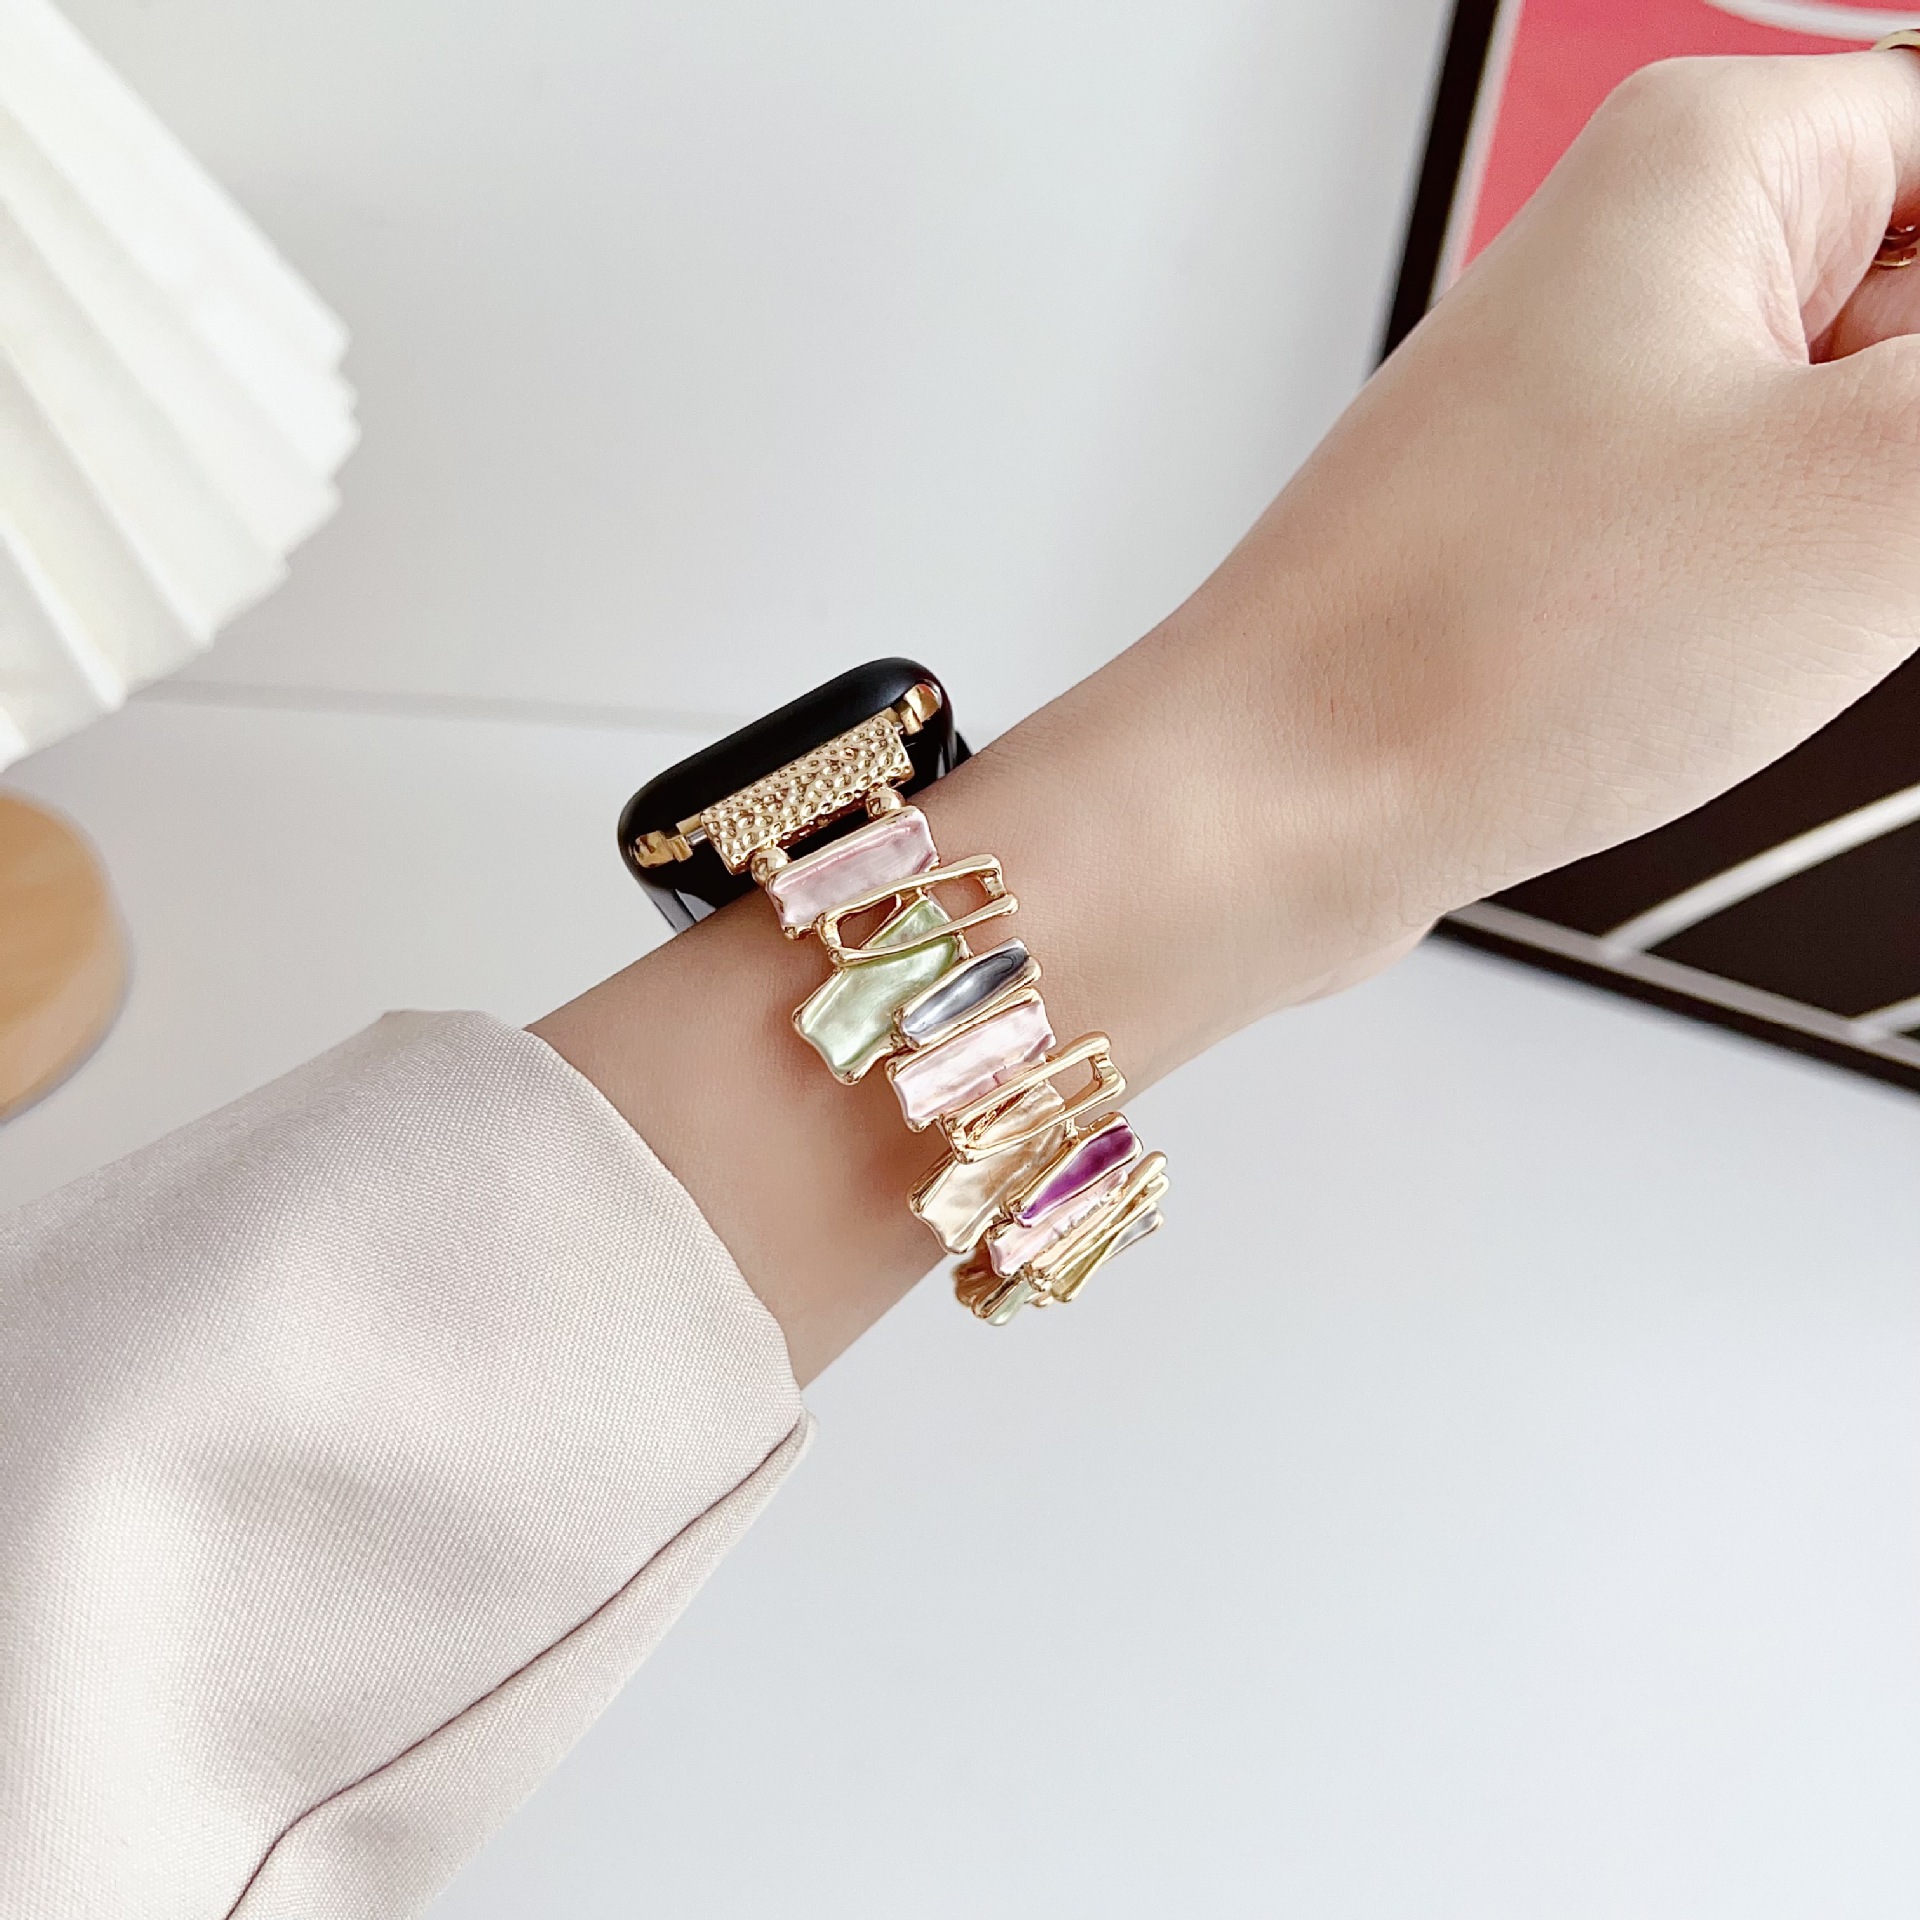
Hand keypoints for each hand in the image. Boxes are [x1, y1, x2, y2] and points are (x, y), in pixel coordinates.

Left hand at [1191, 49, 1919, 962]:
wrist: (1275, 812)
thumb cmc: (1486, 651)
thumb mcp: (1885, 493)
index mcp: (1716, 156)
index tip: (1910, 483)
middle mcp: (1637, 259)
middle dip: (1919, 446)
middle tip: (1850, 556)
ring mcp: (1592, 405)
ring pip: (1847, 431)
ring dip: (1872, 538)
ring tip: (1757, 620)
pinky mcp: (1566, 534)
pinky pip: (1757, 527)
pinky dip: (1797, 597)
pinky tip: (1724, 664)